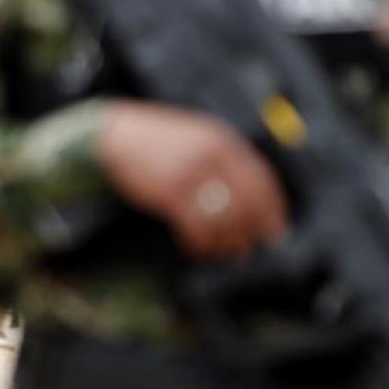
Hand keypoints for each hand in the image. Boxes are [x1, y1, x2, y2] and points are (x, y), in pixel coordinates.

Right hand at [98, 101, 288, 260]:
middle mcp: (214, 155)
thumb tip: (250, 197)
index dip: (272, 207)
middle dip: (252, 230)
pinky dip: (199, 242)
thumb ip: (224, 159)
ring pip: (224, 218)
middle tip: (249, 247)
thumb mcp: (197, 137)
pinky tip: (195, 248)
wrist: (112, 137)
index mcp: (224, 140)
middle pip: (248, 202)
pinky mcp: (171, 191)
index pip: (262, 178)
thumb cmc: (156, 142)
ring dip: (226, 241)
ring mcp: (193, 173)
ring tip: (223, 251)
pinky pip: (196, 226)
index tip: (276, 228)